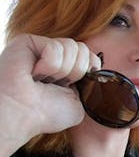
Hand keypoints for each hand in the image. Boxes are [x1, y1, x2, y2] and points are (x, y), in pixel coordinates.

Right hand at [0, 34, 100, 156]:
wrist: (22, 114)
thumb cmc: (44, 113)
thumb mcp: (79, 103)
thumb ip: (90, 86)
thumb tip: (97, 71)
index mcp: (65, 70)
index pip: (91, 57)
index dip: (90, 70)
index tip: (74, 86)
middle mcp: (53, 57)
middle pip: (84, 50)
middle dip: (75, 72)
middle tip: (54, 85)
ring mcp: (40, 47)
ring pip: (72, 47)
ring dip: (62, 71)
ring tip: (43, 80)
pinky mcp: (28, 41)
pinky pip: (56, 47)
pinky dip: (49, 66)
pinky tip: (34, 73)